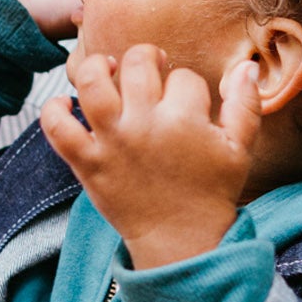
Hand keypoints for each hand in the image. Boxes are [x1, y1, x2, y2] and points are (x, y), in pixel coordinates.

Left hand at [40, 46, 261, 266]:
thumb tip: (248, 66)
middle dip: (147, 58)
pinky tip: (65, 103)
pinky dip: (53, 110)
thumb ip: (246, 105)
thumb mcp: (241, 150)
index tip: (188, 104)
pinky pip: (57, 128)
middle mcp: (145, 124)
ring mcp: (112, 143)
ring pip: (90, 82)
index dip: (187, 85)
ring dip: (96, 65)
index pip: (183, 77)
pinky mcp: (87, 164)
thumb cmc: (212, 194)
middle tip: (151, 70)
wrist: (182, 242)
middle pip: (137, 64)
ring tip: (106, 68)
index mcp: (185, 119)